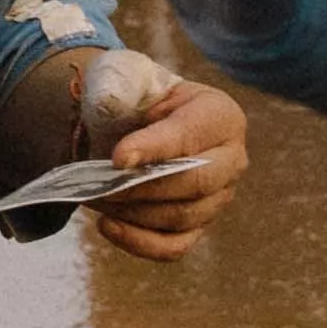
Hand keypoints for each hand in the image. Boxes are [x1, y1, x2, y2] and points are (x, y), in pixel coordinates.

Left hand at [63, 47, 249, 265]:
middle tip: (100, 186)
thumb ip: (125, 92)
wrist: (143, 121)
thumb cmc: (140, 99)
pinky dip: (140, 242)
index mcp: (220, 114)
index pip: (189, 135)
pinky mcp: (200, 225)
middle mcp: (231, 159)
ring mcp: (220, 196)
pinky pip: (175, 246)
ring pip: (182, 217)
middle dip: (142, 188)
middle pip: (195, 182)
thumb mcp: (132, 81)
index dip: (153, 148)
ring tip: (94, 199)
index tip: (116, 159)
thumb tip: (118, 139)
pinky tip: (107, 225)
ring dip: (133, 213)